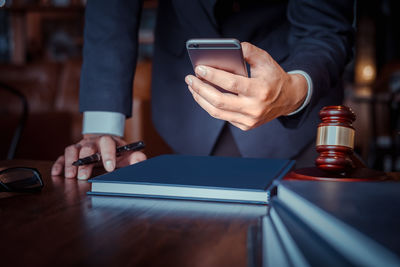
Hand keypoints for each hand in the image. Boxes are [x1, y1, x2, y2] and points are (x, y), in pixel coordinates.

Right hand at [51, 134, 146, 179]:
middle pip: (87, 147)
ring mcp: (80, 146)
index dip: (108, 154)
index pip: (108, 143)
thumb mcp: (127, 154)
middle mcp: (93, 142)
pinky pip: (61, 156)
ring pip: (72, 150)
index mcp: (108, 141)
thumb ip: (135, 158)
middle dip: (85, 161)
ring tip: (71, 176)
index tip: (109, 167)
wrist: (104, 143)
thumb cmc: (116, 152)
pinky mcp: (72, 152)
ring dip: (70, 162)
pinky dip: (59, 164)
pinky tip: (57, 173)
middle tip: (84, 175)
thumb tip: (141, 160)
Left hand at [184, 42, 307, 130]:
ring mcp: (249, 120)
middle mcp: (254, 108)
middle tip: (190, 79)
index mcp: (260, 91)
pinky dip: (210, 105)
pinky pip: (223, 116)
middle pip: (219, 101)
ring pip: (217, 112)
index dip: (212, 76)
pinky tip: (204, 95)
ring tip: (192, 87)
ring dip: (201, 99)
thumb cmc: (274, 77)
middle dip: (200, 89)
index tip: (199, 68)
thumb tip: (229, 47)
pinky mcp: (246, 126)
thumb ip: (248, 51)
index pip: (231, 84)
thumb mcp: (265, 60)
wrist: (289, 99)